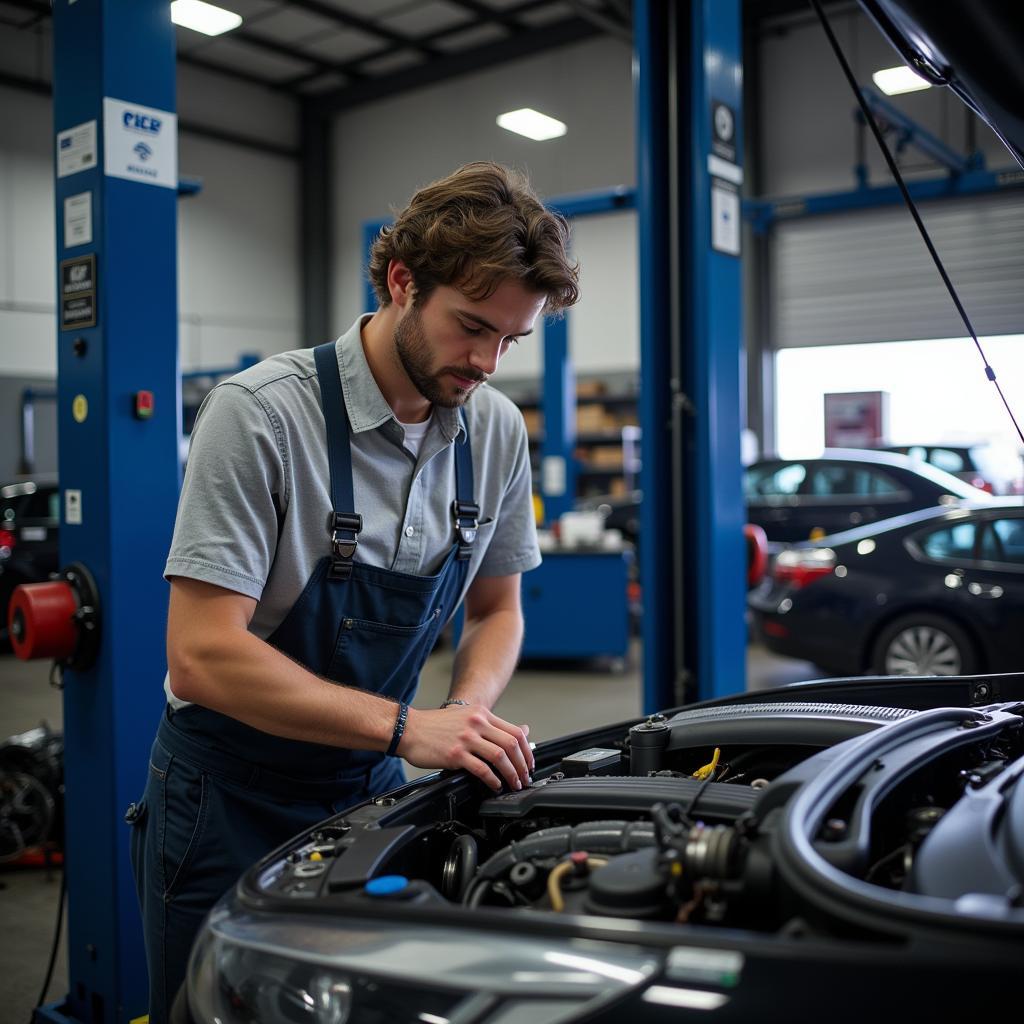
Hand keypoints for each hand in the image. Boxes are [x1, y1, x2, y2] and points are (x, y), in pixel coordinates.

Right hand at [399, 705, 533, 791]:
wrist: (408, 729)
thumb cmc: (435, 725)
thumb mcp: (467, 715)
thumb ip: (492, 724)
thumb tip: (521, 729)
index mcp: (481, 714)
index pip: (515, 732)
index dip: (527, 751)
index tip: (529, 763)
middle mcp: (476, 723)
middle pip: (511, 745)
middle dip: (523, 765)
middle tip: (525, 777)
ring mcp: (466, 738)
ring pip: (500, 757)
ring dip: (511, 774)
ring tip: (513, 784)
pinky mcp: (456, 754)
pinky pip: (482, 769)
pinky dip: (493, 780)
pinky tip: (495, 785)